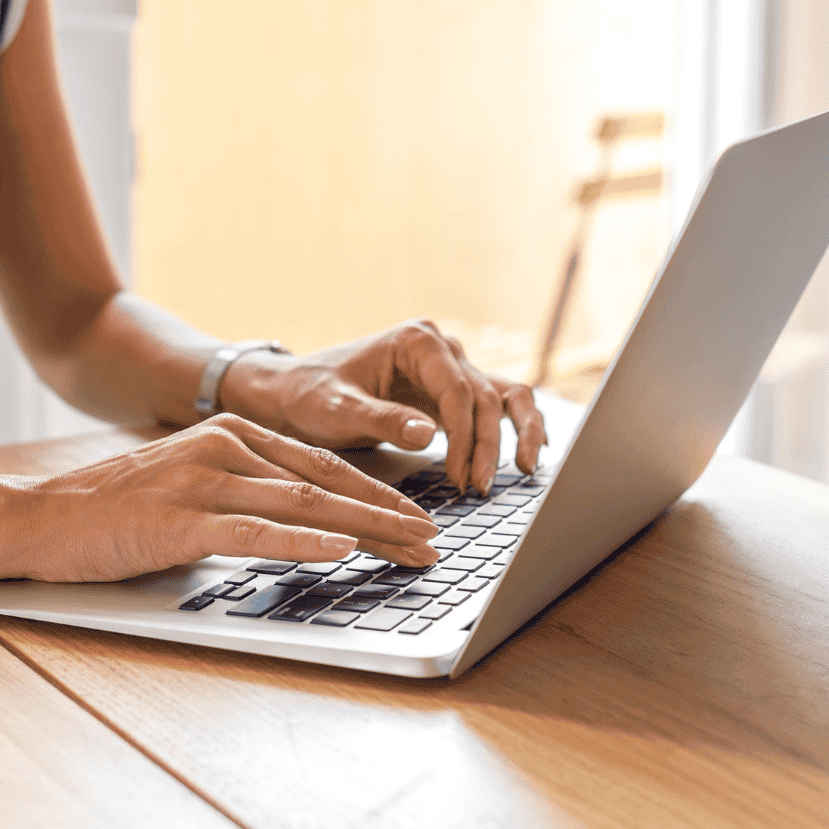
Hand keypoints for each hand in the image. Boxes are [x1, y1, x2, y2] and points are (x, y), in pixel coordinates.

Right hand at [22, 414, 439, 582]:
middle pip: (326, 482)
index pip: (321, 465)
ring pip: (303, 505)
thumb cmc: (115, 508)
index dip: (375, 493)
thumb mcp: (190, 484)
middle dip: (387, 513)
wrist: (42, 517)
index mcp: (232, 435)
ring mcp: (203, 479)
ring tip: (411, 548)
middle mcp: (225, 447)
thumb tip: (303, 525)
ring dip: (366, 530)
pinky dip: (305, 542)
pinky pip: (256, 531)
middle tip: (433, 538)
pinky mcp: (181, 518)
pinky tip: (342, 550)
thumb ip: (243, 494)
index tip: (414, 518)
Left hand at [220, 320, 546, 493]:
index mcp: (416, 341)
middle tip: (478, 487)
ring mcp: (450, 369)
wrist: (298, 392)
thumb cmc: (313, 395)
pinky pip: (496, 407)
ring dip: (518, 433)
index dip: (464, 435)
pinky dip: (515, 428)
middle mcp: (441, 348)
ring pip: (504, 396)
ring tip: (526, 470)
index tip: (459, 474)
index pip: (458, 389)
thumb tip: (429, 434)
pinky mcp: (451, 392)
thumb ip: (383, 419)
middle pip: (487, 396)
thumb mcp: (340, 409)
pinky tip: (529, 454)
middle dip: (487, 445)